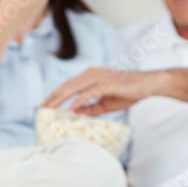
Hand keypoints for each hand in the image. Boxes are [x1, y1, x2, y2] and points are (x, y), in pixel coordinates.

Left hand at [43, 68, 157, 114]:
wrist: (146, 86)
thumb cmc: (127, 93)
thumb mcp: (105, 104)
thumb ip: (90, 108)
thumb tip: (75, 113)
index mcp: (90, 77)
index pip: (69, 85)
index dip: (56, 94)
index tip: (46, 103)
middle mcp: (92, 74)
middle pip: (68, 85)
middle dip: (53, 96)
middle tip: (41, 106)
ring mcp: (99, 77)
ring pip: (74, 87)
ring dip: (61, 97)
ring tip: (50, 107)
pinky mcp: (106, 83)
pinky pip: (89, 93)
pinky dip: (78, 101)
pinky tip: (70, 109)